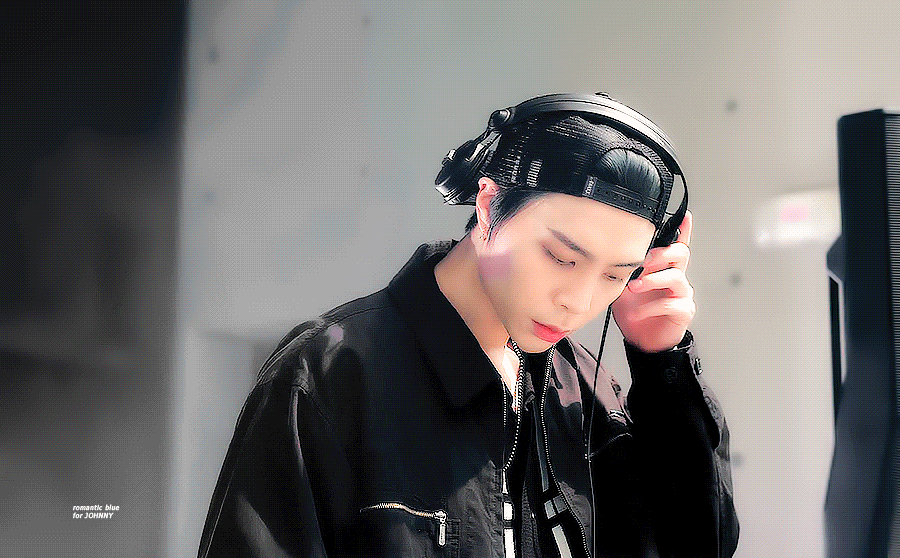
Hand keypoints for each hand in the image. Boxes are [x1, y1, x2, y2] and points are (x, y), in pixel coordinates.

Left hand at [611, 211, 695, 352]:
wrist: (641, 341)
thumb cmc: (634, 312)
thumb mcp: (622, 288)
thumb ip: (622, 272)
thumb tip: (607, 255)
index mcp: (663, 269)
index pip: (676, 245)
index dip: (683, 230)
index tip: (685, 215)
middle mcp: (676, 278)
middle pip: (680, 254)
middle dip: (661, 253)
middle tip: (643, 260)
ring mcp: (682, 294)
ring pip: (675, 277)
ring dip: (652, 280)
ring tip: (634, 287)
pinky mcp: (683, 311)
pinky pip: (670, 304)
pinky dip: (650, 307)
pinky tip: (637, 313)